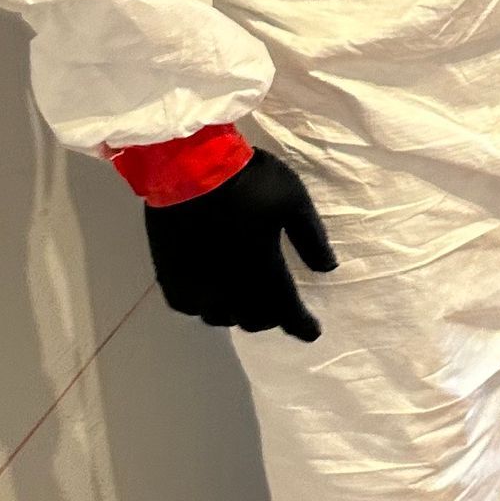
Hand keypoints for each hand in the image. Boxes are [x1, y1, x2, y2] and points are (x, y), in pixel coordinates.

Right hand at [143, 148, 336, 341]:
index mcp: (263, 272)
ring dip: (239, 312)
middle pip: (255, 319)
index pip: (287, 312)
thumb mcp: (293, 200)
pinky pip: (193, 308)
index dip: (302, 325)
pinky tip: (212, 291)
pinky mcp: (171, 280)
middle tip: (279, 306)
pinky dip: (208, 305)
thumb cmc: (248, 180)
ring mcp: (197, 288)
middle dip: (272, 316)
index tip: (313, 332)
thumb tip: (328, 268)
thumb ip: (311, 238)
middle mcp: (230, 290)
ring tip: (246, 298)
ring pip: (223, 317)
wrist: (189, 168)